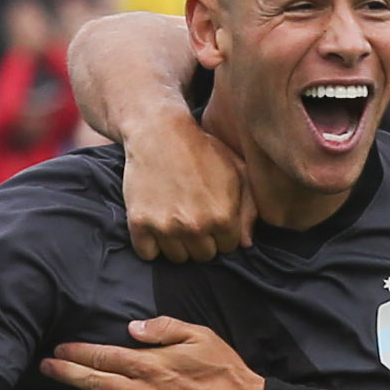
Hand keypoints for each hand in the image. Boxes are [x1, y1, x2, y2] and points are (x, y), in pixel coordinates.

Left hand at [43, 317, 260, 389]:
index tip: (60, 350)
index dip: (77, 353)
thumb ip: (164, 328)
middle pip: (94, 382)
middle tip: (45, 368)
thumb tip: (131, 328)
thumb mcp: (200, 336)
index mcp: (151, 365)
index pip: (103, 357)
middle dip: (66, 374)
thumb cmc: (225, 372)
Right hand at [119, 103, 253, 264]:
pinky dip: (150, 244)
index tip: (212, 216)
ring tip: (175, 218)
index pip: (228, 247)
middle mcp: (195, 226)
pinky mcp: (139, 223)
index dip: (221, 232)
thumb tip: (245, 244)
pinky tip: (156, 223)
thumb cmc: (202, 149)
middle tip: (192, 215)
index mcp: (223, 216)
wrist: (159, 131)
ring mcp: (166, 227)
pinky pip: (148, 254)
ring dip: (177, 243)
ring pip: (177, 258)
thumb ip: (249, 208)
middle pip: (203, 256)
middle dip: (201, 239)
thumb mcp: (237, 170)